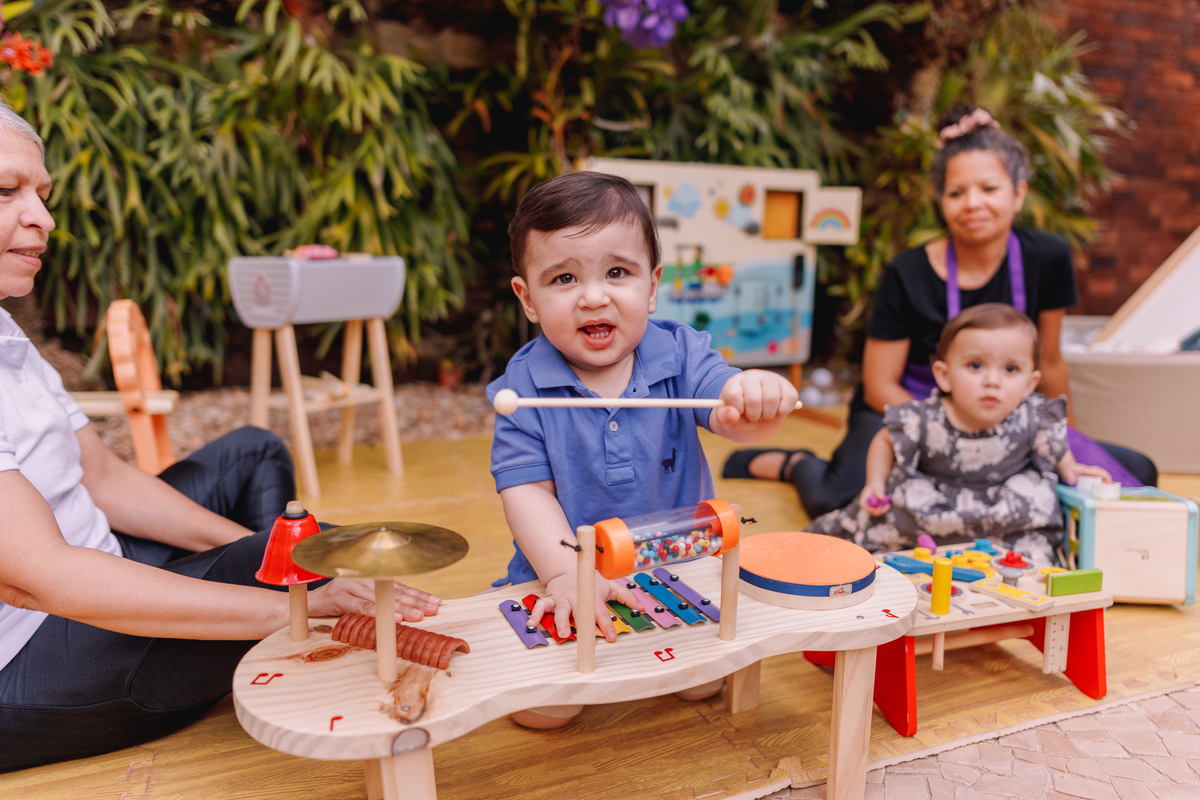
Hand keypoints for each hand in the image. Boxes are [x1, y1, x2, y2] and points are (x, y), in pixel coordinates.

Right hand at [307, 578, 440, 621]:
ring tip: (418, 615)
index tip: (435, 602)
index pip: (399, 586)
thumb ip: (378, 605)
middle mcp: (361, 578)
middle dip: (416, 601)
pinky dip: (378, 613)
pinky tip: (392, 618)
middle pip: (393, 590)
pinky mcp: (337, 596)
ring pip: (381, 598)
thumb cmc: (333, 607)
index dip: (418, 594)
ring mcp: (348, 585)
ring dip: (401, 608)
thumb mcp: (358, 604)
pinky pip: (361, 606)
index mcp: (369, 579)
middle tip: (433, 609)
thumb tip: (406, 615)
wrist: (303, 606)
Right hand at [528, 571, 641, 642]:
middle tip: (583, 635)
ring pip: (560, 610)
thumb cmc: (591, 580)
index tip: (611, 637)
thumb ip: (626, 597)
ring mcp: (563, 599)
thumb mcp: (610, 586)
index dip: (606, 625)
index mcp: (592, 598)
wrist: (569, 566)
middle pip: (579, 612)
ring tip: (561, 632)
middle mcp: (577, 599)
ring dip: (560, 621)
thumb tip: (642, 608)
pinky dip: (536, 615)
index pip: (601, 613)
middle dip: (582, 623)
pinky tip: (532, 623)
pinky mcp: (551, 598)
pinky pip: (542, 606)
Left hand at [713, 370, 798, 432]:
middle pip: (753, 400)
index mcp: (734, 382)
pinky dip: (782, 412)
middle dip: (753, 416)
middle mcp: (752, 376)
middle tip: (753, 417)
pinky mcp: (787, 386)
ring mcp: (771, 379)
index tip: (739, 413)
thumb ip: (725, 417)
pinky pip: (789, 399)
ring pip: (771, 399)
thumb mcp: (730, 418)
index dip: (737, 411)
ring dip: (768, 416)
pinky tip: (776, 411)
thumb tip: (732, 415)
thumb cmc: (742, 414)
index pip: (733, 396)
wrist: (759, 413)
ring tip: (764, 415)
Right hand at [860, 483, 889, 515]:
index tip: (880, 507)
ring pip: (876, 513)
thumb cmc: (875, 485)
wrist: (876, 485)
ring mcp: (870, 508)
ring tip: (888, 504)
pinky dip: (884, 509)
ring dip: (883, 510)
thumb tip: (882, 498)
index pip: (865, 508)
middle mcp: (865, 506)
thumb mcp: (877, 487)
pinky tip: (887, 504)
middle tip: (887, 505)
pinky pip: (879, 512)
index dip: (872, 509)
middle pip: (871, 512)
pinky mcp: (874, 509)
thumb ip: (879, 492)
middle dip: (880, 511)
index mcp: (863, 500)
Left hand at [1057, 452, 1111, 485]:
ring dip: (1105, 479)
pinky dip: (1100, 480)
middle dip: (1107, 477)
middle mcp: (1088, 470)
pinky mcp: (1087, 474)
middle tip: (1112, 485)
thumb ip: (1069, 477)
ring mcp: (1088, 472)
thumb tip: (1073, 481)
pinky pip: (1096, 476)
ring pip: (1099, 474)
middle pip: (1100, 472)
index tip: (1109, 480)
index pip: (1097, 472)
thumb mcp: (1066, 473)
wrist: (1064, 464)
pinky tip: (1101, 486)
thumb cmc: (1066, 468)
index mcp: (1085, 470)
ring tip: (1109, 486)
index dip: (1104, 475)